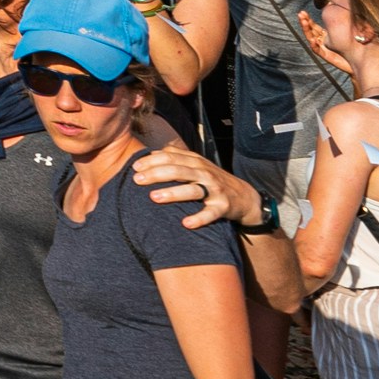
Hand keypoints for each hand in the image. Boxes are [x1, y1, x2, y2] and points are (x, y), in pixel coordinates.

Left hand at [129, 140, 252, 230]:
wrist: (244, 196)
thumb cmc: (211, 180)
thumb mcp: (196, 164)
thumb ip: (176, 157)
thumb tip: (150, 154)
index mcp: (195, 162)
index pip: (171, 157)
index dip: (152, 161)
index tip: (134, 167)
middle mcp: (204, 173)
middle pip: (178, 170)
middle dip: (156, 174)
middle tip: (137, 180)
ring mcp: (214, 190)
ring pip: (193, 190)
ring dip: (173, 193)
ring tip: (154, 197)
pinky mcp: (223, 207)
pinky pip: (210, 213)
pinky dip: (199, 218)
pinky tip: (186, 224)